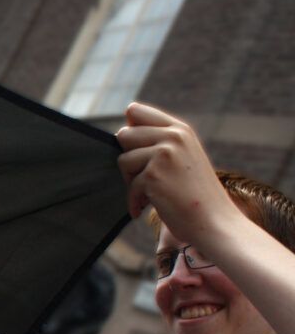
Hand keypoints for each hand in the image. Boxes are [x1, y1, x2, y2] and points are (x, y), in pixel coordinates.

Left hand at [115, 102, 240, 242]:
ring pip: (123, 160)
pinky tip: (145, 209)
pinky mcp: (154, 175)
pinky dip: (134, 202)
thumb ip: (159, 141)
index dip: (129, 130)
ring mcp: (164, 154)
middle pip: (123, 135)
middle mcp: (173, 136)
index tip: (137, 150)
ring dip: (132, 182)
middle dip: (129, 160)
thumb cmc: (194, 194)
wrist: (213, 221)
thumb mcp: (183, 157)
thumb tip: (120, 132)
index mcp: (180, 129)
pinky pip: (129, 186)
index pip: (136, 112)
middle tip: (146, 178)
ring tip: (151, 193)